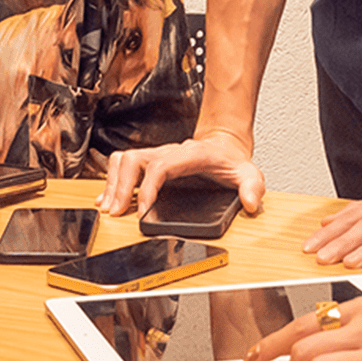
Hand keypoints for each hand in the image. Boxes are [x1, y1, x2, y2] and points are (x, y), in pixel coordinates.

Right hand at [98, 129, 266, 217]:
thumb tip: (251, 203)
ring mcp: (158, 156)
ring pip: (124, 159)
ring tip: (109, 208)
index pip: (160, 166)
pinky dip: (113, 180)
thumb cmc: (232, 162)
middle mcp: (169, 152)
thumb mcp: (249, 173)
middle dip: (121, 186)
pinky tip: (108, 198)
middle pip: (134, 159)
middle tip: (116, 212)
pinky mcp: (151, 163)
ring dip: (113, 182)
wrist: (225, 148)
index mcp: (189, 155)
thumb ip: (253, 187)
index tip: (143, 210)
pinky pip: (125, 165)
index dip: (148, 188)